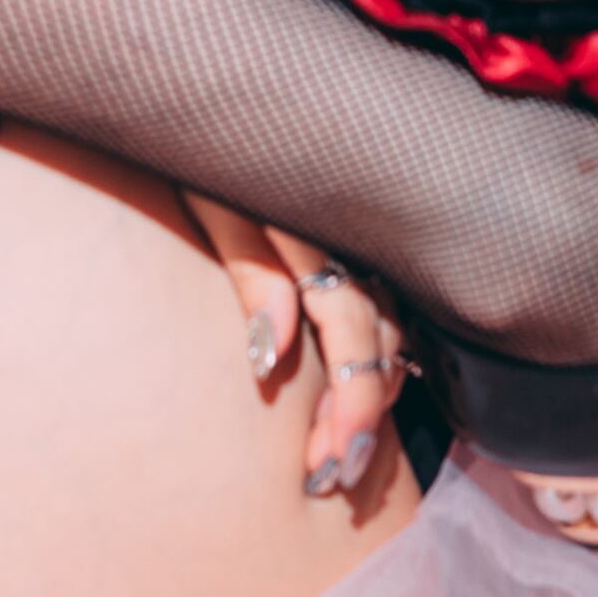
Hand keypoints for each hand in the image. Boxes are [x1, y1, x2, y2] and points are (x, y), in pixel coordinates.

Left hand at [182, 190, 406, 496]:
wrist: (212, 117)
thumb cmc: (209, 163)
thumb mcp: (220, 208)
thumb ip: (254, 274)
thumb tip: (273, 352)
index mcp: (324, 239)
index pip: (354, 332)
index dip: (349, 400)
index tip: (323, 458)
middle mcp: (355, 253)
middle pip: (377, 348)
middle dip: (358, 420)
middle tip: (328, 479)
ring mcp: (358, 260)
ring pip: (388, 343)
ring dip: (365, 405)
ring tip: (338, 464)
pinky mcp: (349, 267)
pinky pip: (382, 329)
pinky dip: (368, 375)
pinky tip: (349, 414)